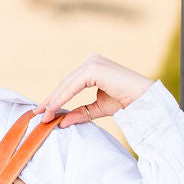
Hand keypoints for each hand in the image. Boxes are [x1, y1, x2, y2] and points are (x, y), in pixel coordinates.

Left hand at [34, 53, 153, 128]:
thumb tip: (61, 122)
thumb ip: (81, 112)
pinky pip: (73, 85)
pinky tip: (54, 109)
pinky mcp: (94, 68)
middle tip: (38, 114)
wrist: (144, 100)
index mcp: (93, 67)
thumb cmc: (126, 102)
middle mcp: (92, 61)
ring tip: (44, 115)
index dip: (56, 98)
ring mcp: (93, 62)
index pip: (69, 83)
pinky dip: (62, 98)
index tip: (44, 111)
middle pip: (65, 83)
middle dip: (51, 99)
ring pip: (67, 84)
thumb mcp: (98, 108)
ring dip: (54, 100)